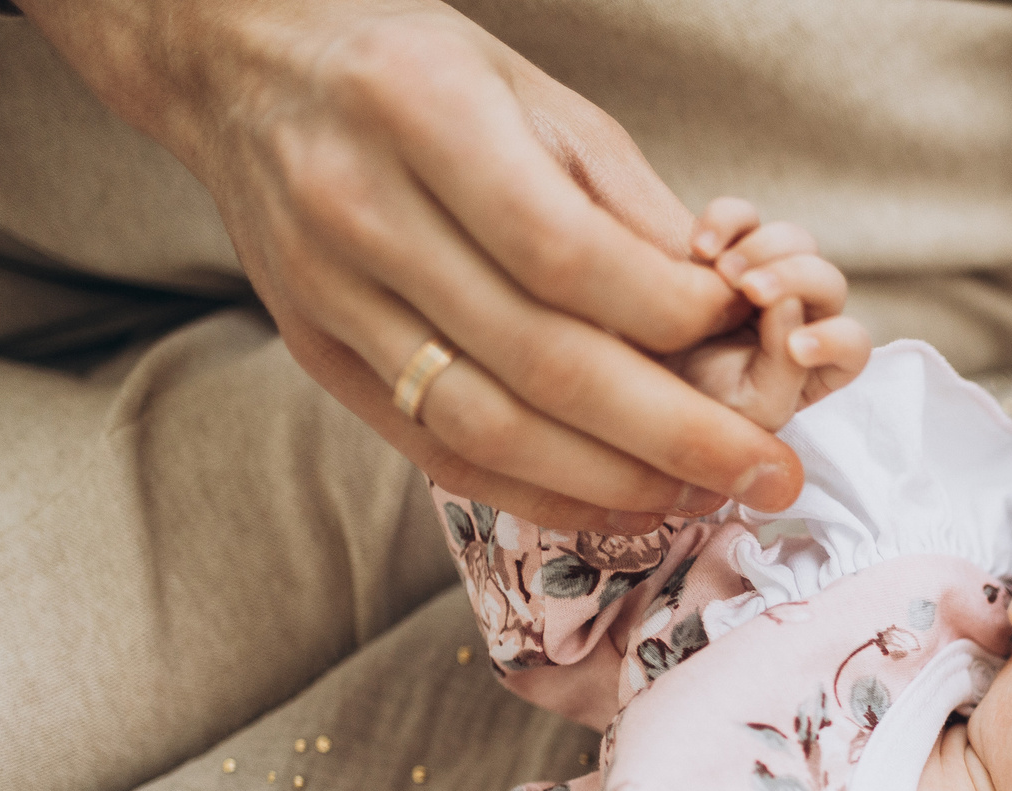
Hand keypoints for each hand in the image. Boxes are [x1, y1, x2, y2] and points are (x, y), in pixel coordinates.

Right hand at [19, 0, 812, 530]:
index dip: (671, 315)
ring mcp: (328, 293)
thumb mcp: (532, 93)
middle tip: (771, 470)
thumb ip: (625, 204)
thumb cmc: (410, 68)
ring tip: (706, 497)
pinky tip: (615, 503)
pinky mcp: (316, 353)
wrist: (240, 65)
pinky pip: (438, 449)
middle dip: (675, 432)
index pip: (568, 255)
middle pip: (540, 360)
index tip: (744, 333)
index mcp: (422, 115)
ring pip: (489, 426)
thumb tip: (725, 312)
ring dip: (614, 481)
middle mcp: (362, 210)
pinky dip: (536, 491)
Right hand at [671, 199, 873, 432]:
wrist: (644, 383)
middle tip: (749, 290)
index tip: (796, 350)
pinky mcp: (729, 247)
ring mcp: (768, 275)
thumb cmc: (704, 407)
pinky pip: (740, 216)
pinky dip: (724, 220)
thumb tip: (791, 306)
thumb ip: (784, 371)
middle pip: (827, 279)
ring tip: (721, 273)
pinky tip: (699, 249)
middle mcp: (802, 315)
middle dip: (793, 279)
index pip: (851, 343)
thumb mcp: (750, 410)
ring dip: (761, 250)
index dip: (834, 341)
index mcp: (819, 362)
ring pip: (793, 240)